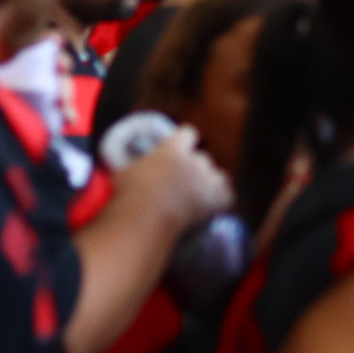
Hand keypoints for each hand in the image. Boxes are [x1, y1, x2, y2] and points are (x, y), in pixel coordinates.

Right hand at [110, 124, 232, 236]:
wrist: (145, 219)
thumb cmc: (130, 194)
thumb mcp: (125, 172)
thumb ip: (135, 165)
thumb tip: (127, 169)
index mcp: (174, 149)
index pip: (189, 133)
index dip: (184, 142)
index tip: (177, 150)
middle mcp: (195, 161)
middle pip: (203, 158)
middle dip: (195, 167)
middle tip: (181, 182)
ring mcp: (208, 182)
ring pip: (219, 176)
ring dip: (211, 183)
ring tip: (198, 195)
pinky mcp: (216, 202)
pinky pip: (228, 196)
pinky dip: (221, 201)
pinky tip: (211, 207)